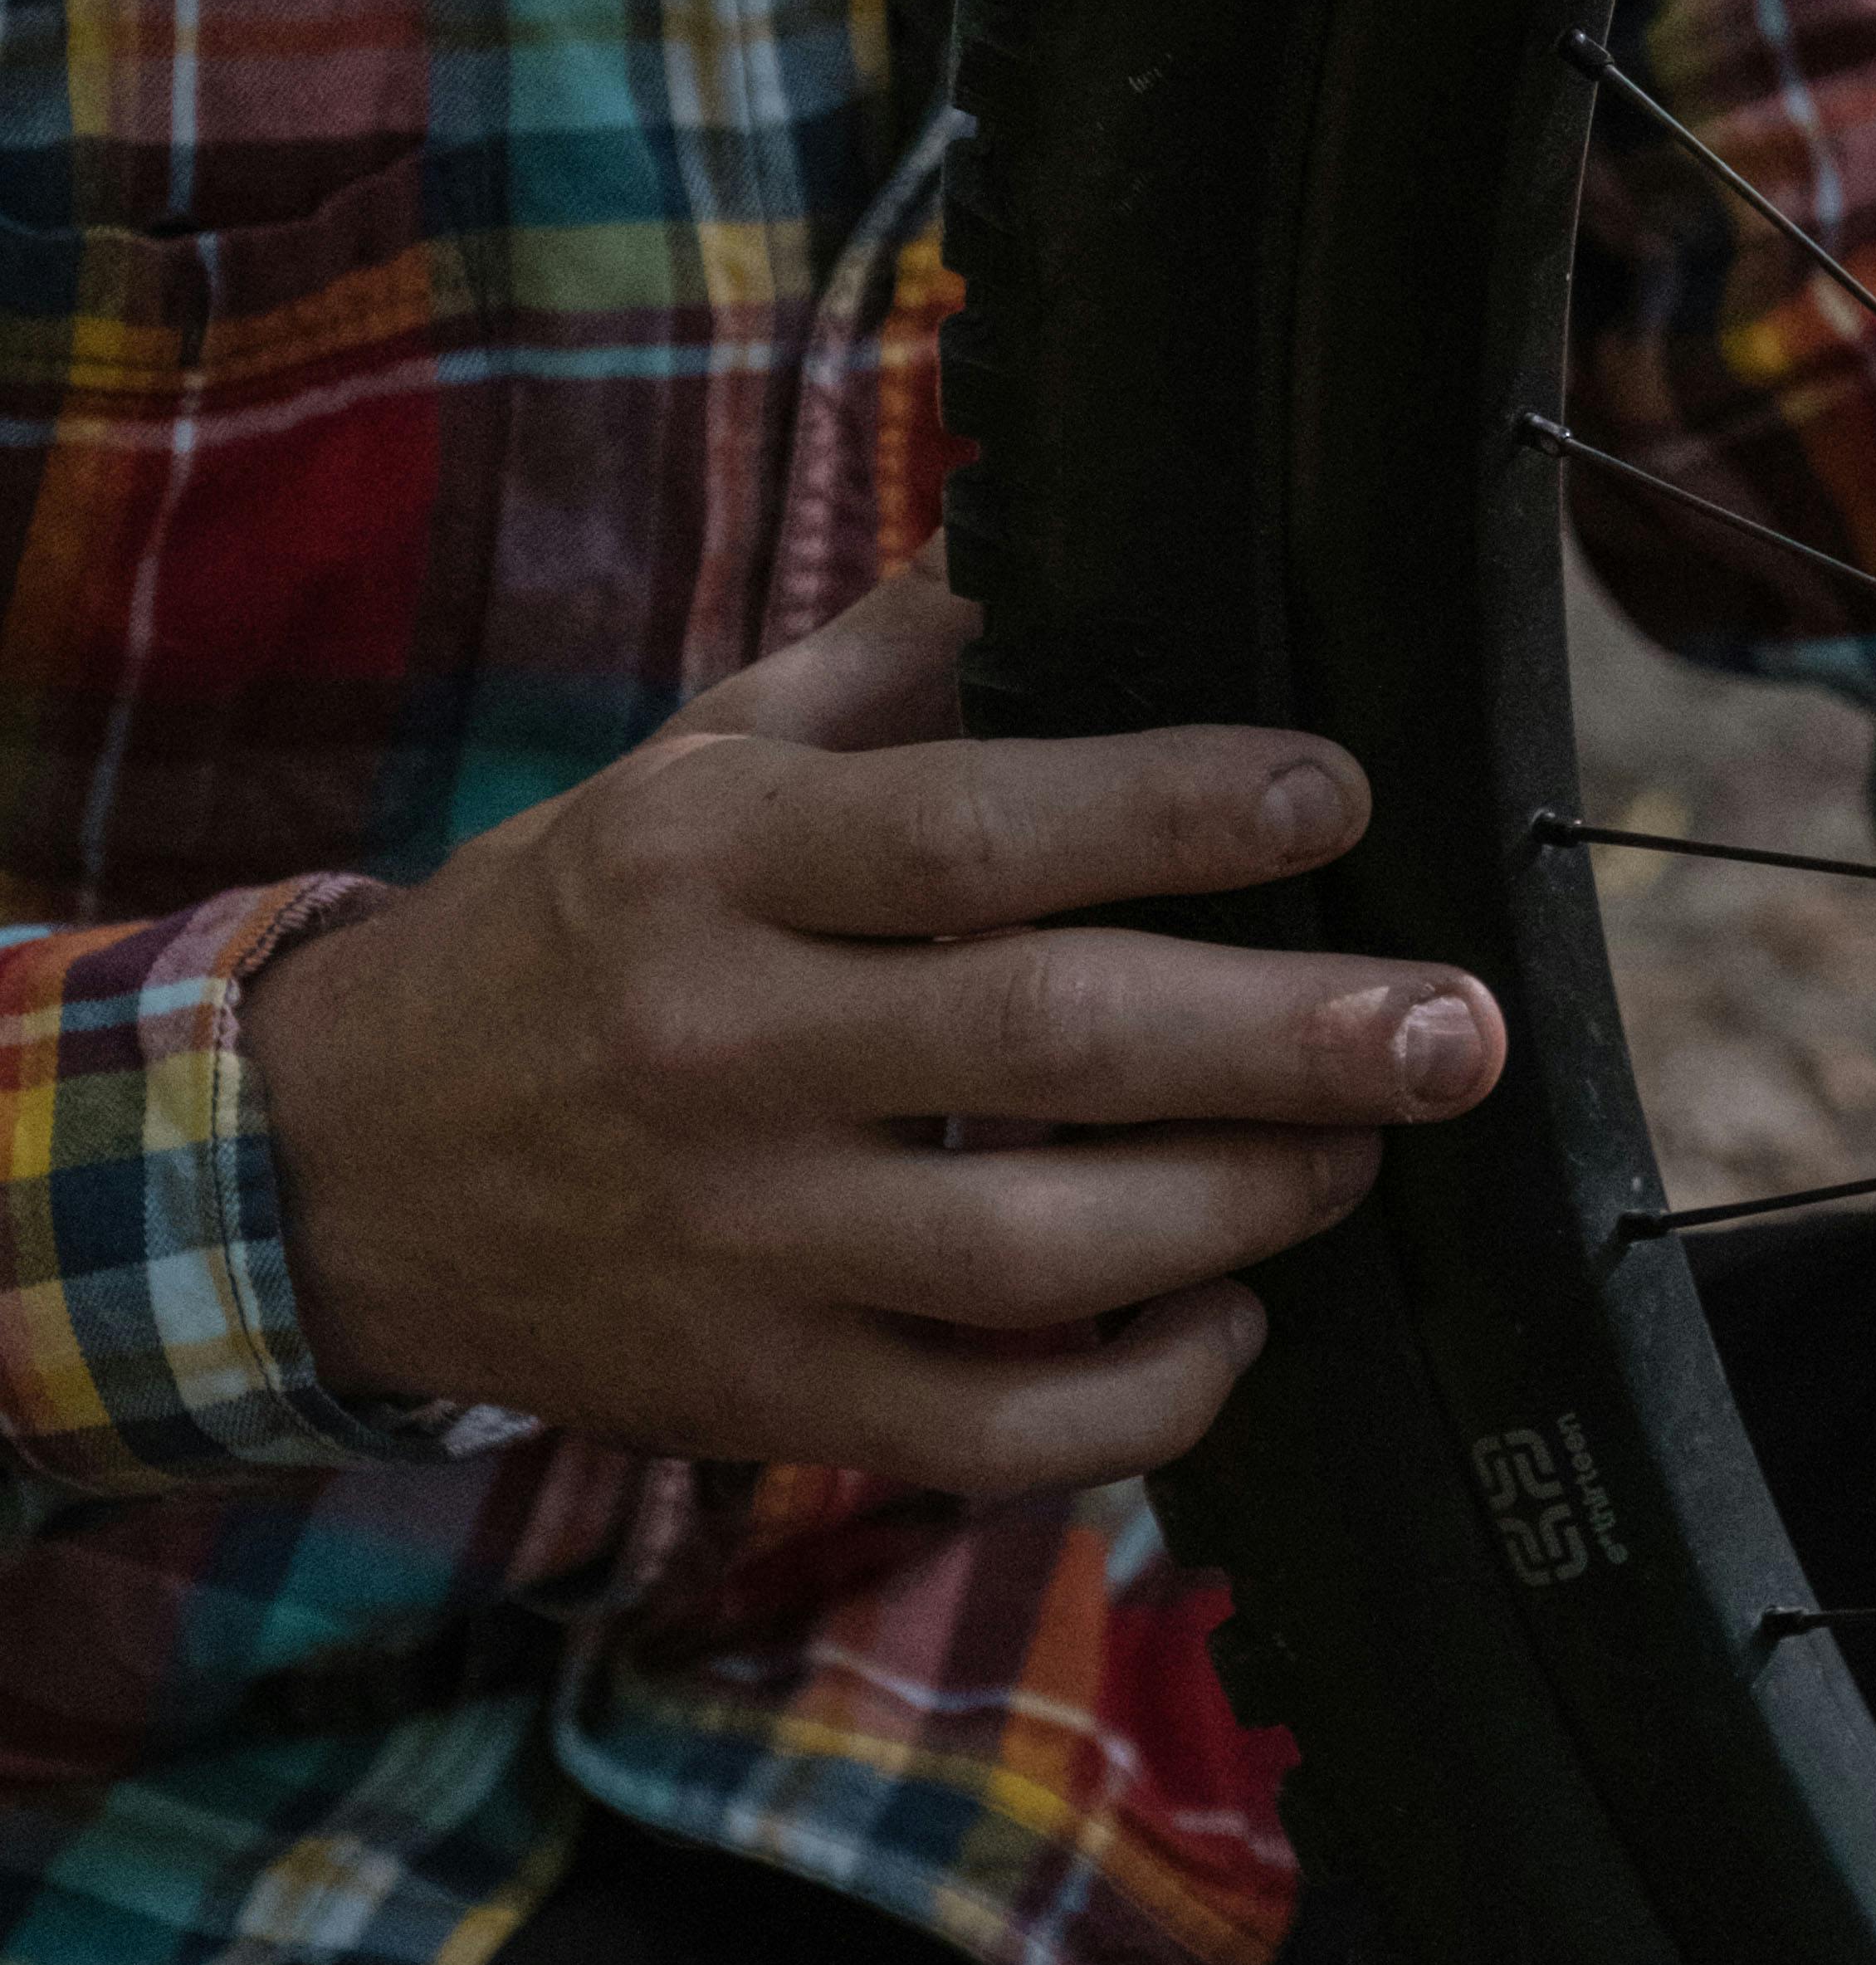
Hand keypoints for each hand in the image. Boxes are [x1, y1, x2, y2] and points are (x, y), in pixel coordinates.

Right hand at [247, 546, 1501, 1489]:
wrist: (333, 1173)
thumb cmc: (570, 933)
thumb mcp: (693, 758)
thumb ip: (887, 660)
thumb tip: (1060, 538)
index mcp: (711, 863)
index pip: (977, 830)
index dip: (1176, 809)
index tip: (1333, 798)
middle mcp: (724, 1049)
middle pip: (1049, 1039)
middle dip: (1288, 1033)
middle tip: (1453, 1026)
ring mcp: (739, 1243)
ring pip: (1041, 1246)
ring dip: (1246, 1201)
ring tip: (1366, 1146)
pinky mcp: (753, 1397)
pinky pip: (985, 1427)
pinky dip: (1140, 1394)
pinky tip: (1233, 1321)